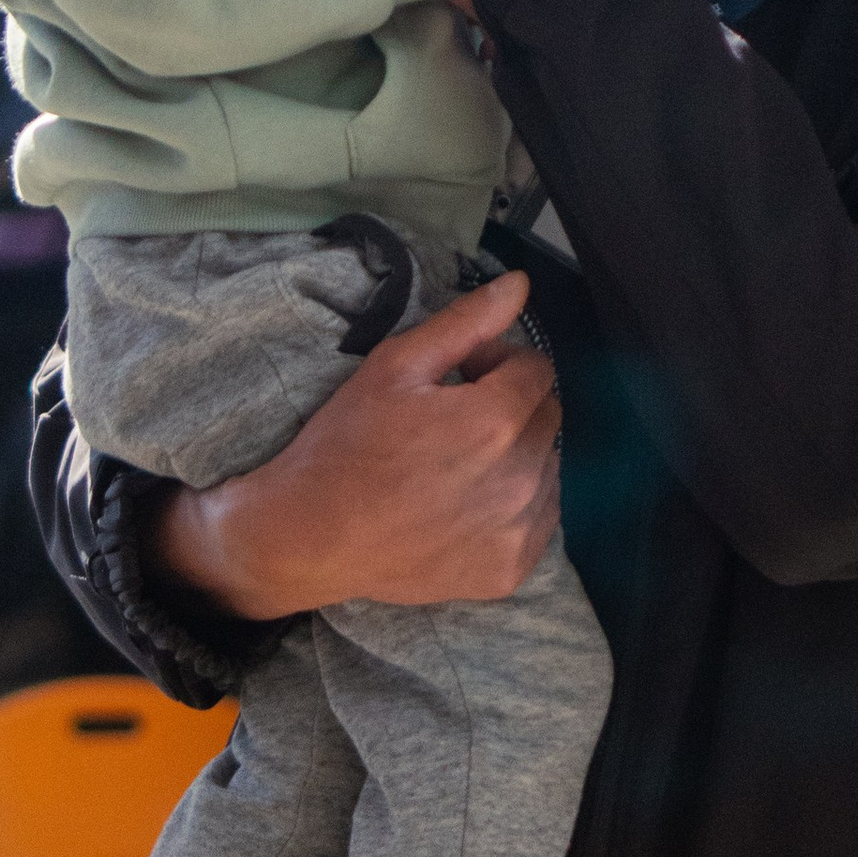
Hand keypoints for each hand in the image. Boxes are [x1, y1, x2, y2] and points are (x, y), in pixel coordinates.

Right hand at [152, 272, 559, 619]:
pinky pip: (538, 521)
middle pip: (547, 419)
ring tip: (456, 465)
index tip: (460, 377)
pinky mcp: (509, 571)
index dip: (497, 364)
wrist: (310, 536)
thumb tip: (521, 284)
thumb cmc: (346, 443)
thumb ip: (465, 323)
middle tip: (453, 420)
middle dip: (511, 408)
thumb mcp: (395, 366)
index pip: (536, 370)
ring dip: (516, 457)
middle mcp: (520, 478)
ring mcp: (517, 531)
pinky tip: (465, 505)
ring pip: (547, 470)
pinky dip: (514, 508)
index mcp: (496, 420)